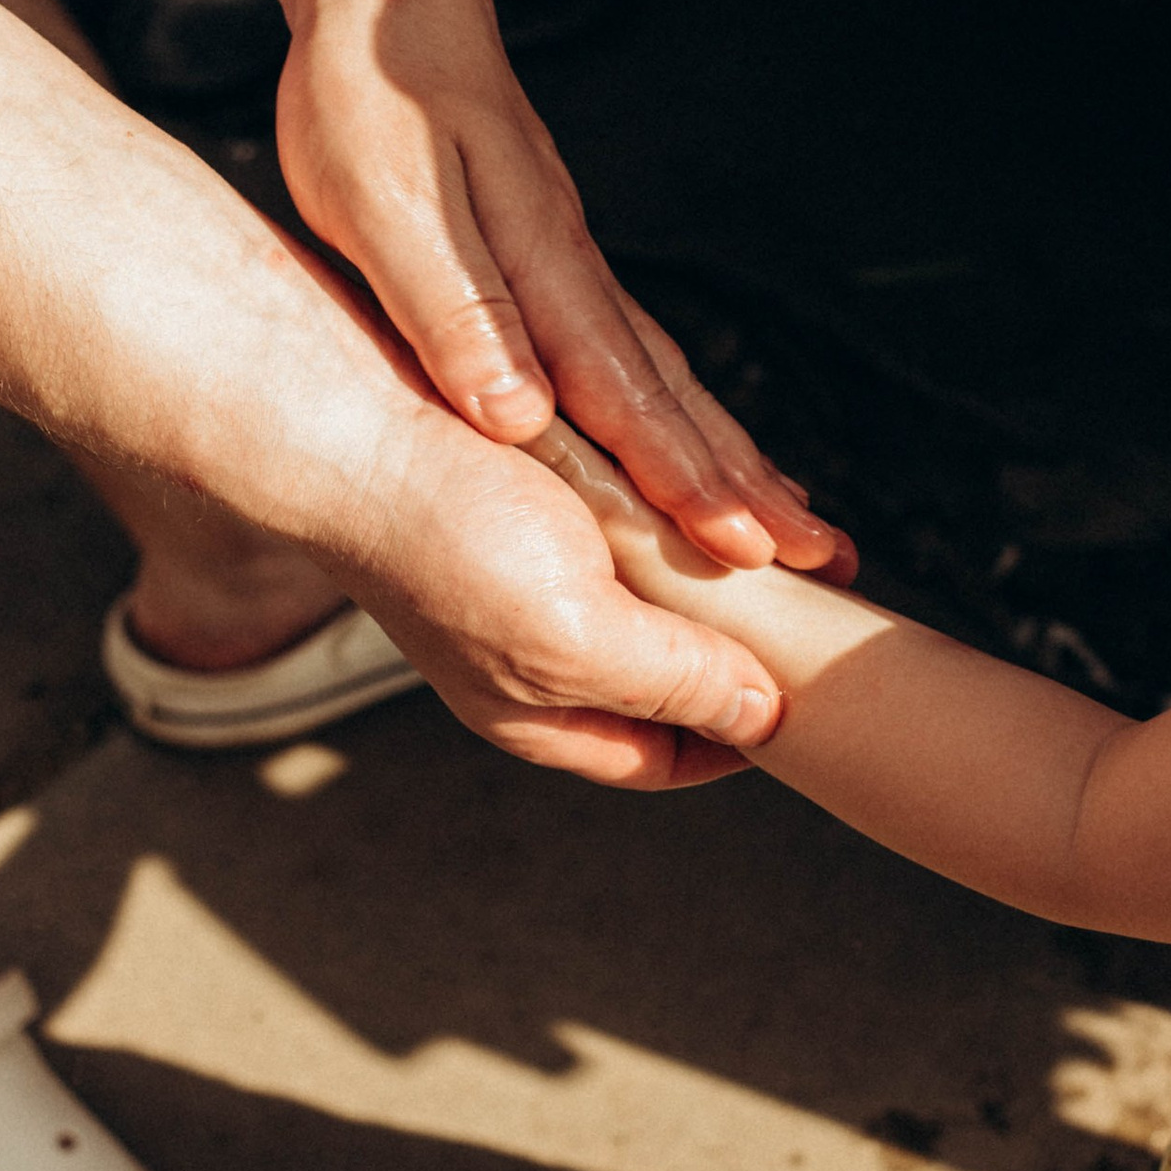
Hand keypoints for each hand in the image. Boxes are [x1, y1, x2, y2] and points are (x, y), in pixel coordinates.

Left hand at [275, 0, 853, 577]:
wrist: (386, 3)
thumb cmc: (369, 100)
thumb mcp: (387, 213)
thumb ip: (456, 314)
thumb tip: (521, 419)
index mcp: (540, 271)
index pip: (627, 399)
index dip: (684, 480)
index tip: (744, 548)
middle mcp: (573, 274)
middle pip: (675, 397)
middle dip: (746, 484)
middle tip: (819, 559)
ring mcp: (571, 265)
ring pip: (666, 377)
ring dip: (728, 452)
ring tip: (787, 518)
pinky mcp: (550, 257)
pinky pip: (632, 353)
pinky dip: (677, 408)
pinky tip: (693, 434)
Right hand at [334, 354, 789, 788]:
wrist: (347, 413)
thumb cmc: (442, 536)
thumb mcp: (573, 635)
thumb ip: (672, 683)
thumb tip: (764, 716)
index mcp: (538, 712)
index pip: (663, 757)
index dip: (742, 740)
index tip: (813, 702)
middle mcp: (536, 653)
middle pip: (669, 677)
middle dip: (747, 651)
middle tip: (824, 615)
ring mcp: (531, 574)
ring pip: (657, 596)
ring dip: (723, 574)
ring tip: (791, 547)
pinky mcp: (531, 499)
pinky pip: (630, 521)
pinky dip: (681, 511)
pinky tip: (715, 481)